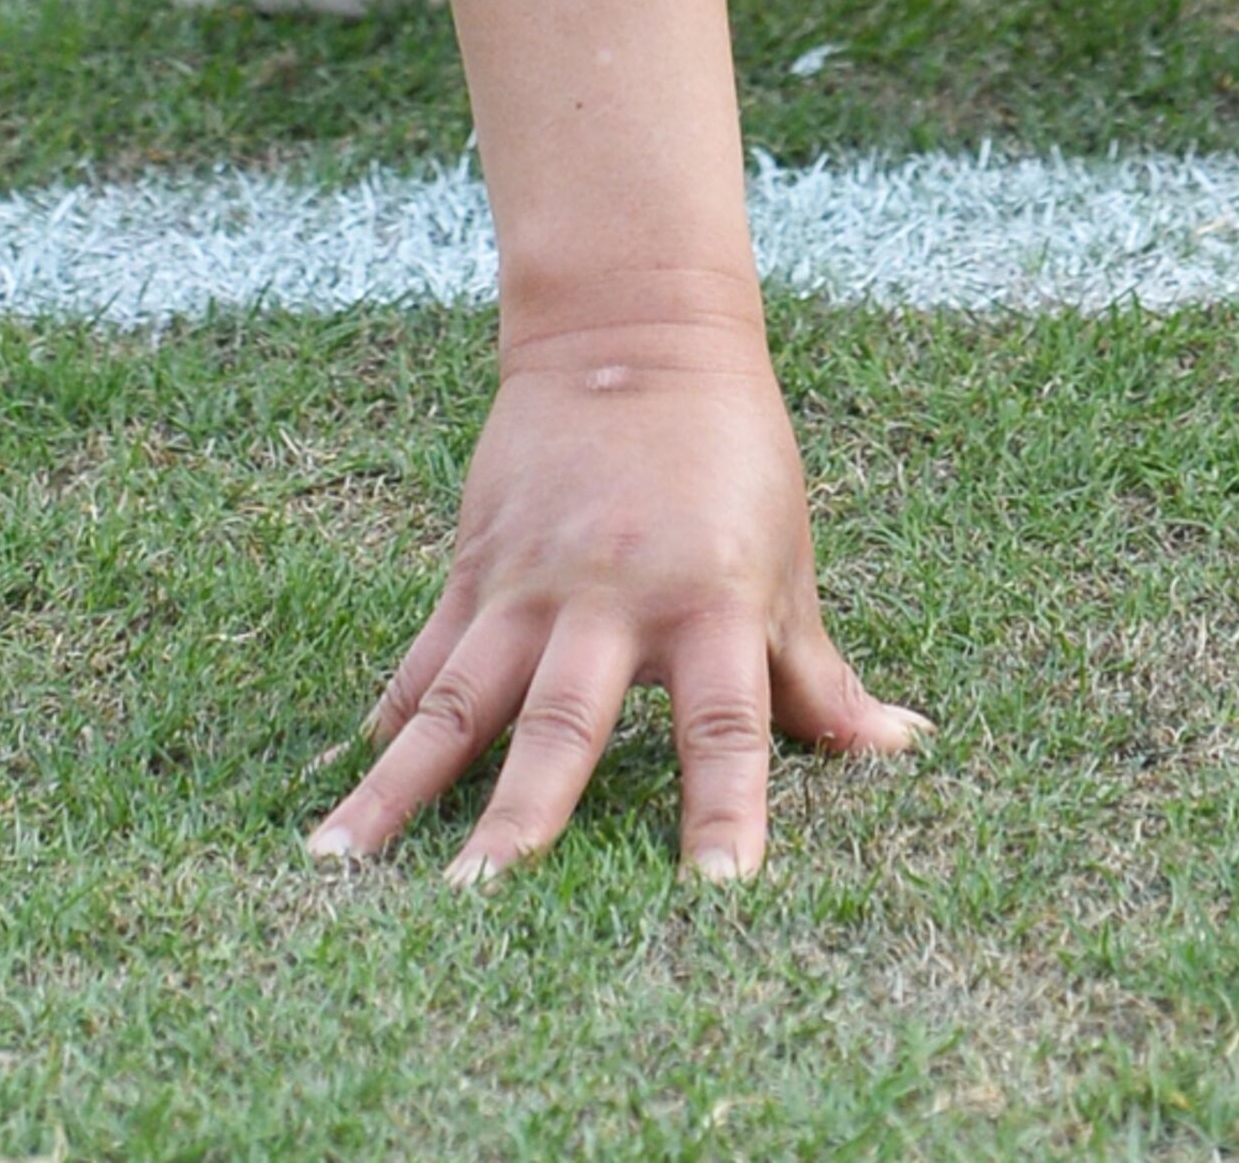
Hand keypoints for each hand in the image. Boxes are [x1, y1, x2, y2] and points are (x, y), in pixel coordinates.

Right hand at [310, 315, 927, 883]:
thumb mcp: (787, 559)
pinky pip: (423, 664)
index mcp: (711, 600)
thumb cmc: (733, 455)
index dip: (727, 806)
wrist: (636, 335)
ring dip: (398, 790)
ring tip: (337, 870)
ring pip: (456, 704)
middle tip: (477, 903)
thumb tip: (901, 751)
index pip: (729, 722)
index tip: (717, 893)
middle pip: (563, 723)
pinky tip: (339, 799)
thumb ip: (819, 675)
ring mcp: (531, 587)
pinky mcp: (475, 571)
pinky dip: (383, 731)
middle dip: (522, 815)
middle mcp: (614, 601)